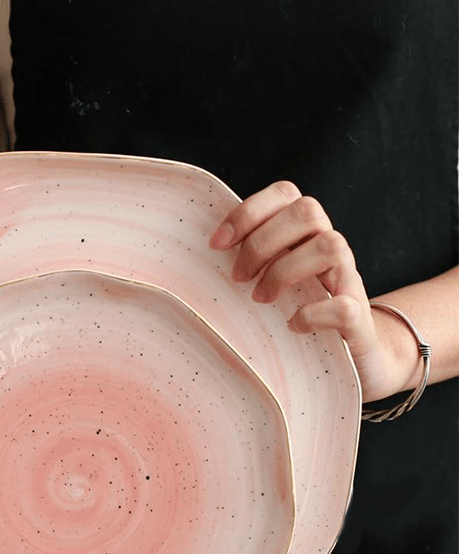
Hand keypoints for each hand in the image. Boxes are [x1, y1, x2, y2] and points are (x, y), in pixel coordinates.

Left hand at [209, 181, 413, 401]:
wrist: (355, 359)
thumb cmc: (299, 314)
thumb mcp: (270, 283)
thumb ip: (247, 264)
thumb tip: (195, 258)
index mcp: (306, 235)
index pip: (285, 194)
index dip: (249, 211)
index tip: (217, 244)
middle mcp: (332, 250)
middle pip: (308, 211)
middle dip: (263, 242)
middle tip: (237, 277)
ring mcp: (349, 282)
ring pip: (331, 245)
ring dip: (285, 271)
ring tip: (260, 298)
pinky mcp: (359, 320)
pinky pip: (344, 305)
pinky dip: (313, 315)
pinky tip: (292, 326)